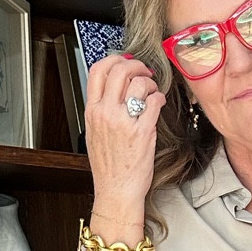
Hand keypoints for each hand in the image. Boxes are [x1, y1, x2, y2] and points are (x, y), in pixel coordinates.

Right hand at [85, 52, 162, 222]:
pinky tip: (158, 104)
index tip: (125, 63)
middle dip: (137, 66)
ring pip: (139, 83)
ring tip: (152, 92)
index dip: (113, 60)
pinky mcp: (142, 131)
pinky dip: (159, 98)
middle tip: (145, 73)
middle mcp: (105, 113)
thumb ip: (101, 109)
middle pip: (119, 70)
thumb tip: (114, 89)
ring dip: (151, 83)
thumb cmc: (108, 166)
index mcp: (92, 111)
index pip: (97, 70)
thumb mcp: (95, 133)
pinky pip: (154, 102)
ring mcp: (124, 122)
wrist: (116, 190)